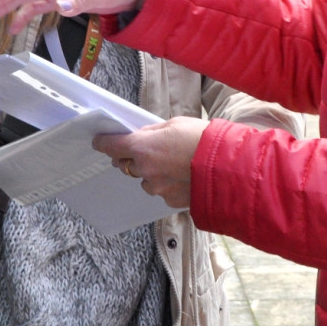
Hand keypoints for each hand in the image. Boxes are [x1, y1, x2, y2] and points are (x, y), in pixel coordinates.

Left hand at [93, 117, 208, 208]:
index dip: (104, 142)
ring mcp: (157, 188)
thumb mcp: (175, 124)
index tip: (99, 141)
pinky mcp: (169, 201)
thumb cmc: (203, 140)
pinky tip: (183, 176)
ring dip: (152, 172)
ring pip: (145, 180)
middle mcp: (145, 170)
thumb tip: (141, 135)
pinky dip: (168, 184)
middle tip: (146, 150)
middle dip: (132, 157)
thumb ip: (153, 131)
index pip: (112, 146)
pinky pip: (161, 191)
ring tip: (174, 164)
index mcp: (143, 148)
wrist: (227, 167)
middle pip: (126, 164)